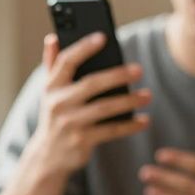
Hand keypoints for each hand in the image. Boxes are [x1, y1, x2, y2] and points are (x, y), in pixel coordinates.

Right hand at [25, 32, 149, 177]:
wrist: (48, 156)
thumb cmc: (54, 117)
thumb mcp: (49, 92)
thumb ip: (51, 65)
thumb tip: (52, 38)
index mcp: (51, 87)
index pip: (66, 62)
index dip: (83, 48)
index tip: (103, 37)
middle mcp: (58, 104)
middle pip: (91, 84)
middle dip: (116, 76)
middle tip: (139, 70)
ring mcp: (70, 124)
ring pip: (104, 108)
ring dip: (128, 101)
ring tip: (147, 95)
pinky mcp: (82, 141)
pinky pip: (111, 131)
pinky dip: (129, 126)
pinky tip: (144, 120)